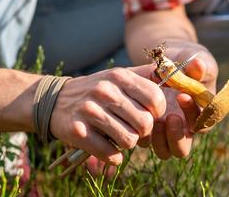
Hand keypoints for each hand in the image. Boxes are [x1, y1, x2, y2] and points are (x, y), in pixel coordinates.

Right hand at [49, 66, 165, 164]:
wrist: (56, 100)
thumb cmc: (97, 90)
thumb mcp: (118, 76)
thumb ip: (145, 75)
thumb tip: (173, 72)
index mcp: (119, 76)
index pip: (156, 98)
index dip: (157, 112)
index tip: (148, 115)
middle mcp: (105, 91)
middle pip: (145, 123)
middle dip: (143, 131)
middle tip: (132, 129)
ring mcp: (90, 111)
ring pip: (129, 140)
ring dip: (127, 144)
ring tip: (118, 136)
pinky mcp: (78, 131)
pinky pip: (110, 154)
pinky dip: (113, 156)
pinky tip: (108, 148)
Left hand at [138, 41, 218, 159]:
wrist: (168, 59)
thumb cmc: (187, 60)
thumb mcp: (195, 59)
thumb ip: (199, 66)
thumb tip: (199, 65)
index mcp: (202, 114)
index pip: (203, 124)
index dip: (194, 114)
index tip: (182, 95)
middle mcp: (185, 127)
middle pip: (182, 149)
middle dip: (176, 136)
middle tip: (170, 117)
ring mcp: (166, 130)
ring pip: (164, 151)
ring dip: (158, 139)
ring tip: (154, 119)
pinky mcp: (149, 128)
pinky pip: (145, 141)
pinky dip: (142, 132)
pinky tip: (137, 113)